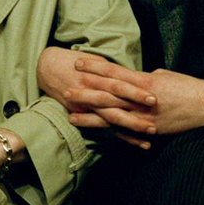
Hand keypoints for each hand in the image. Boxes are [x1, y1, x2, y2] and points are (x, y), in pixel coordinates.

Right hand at [38, 49, 157, 148]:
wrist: (48, 68)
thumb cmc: (74, 61)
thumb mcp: (94, 60)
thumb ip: (113, 71)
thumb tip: (134, 75)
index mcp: (96, 76)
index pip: (119, 83)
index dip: (135, 90)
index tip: (153, 94)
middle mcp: (92, 92)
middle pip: (117, 102)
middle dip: (136, 108)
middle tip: (156, 113)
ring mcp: (87, 107)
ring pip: (113, 119)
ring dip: (133, 126)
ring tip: (152, 131)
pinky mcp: (84, 117)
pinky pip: (106, 130)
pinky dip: (123, 138)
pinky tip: (140, 144)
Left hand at [59, 58, 203, 137]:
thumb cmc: (187, 87)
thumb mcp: (164, 76)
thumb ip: (145, 79)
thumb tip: (132, 80)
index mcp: (145, 81)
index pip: (115, 72)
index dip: (96, 68)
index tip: (79, 62)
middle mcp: (142, 99)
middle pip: (109, 94)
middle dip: (87, 92)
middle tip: (66, 88)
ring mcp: (145, 117)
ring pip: (113, 115)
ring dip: (91, 115)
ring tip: (72, 113)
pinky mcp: (150, 130)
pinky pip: (127, 131)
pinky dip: (110, 131)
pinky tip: (97, 132)